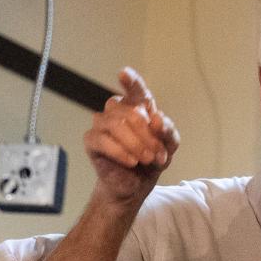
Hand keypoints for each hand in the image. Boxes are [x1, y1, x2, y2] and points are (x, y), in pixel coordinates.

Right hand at [83, 68, 179, 205]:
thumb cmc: (150, 162)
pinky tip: (131, 162)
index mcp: (137, 108)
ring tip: (146, 160)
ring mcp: (102, 125)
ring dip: (136, 144)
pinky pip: (102, 140)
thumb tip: (157, 119)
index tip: (124, 74)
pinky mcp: (92, 141)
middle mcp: (117, 112)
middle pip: (131, 113)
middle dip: (148, 136)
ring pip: (116, 124)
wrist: (135, 187)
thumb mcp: (168, 148)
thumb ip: (168, 132)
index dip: (131, 81)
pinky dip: (120, 151)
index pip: (135, 90)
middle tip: (157, 155)